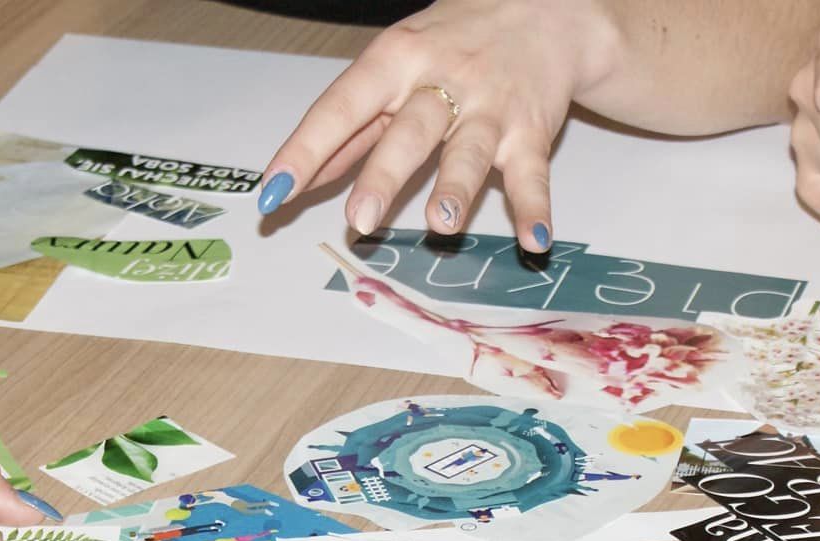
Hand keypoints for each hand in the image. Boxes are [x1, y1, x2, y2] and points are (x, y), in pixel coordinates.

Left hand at [256, 0, 616, 251]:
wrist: (546, 12)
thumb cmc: (452, 45)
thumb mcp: (393, 68)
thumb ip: (351, 129)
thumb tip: (301, 180)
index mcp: (395, 61)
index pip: (341, 107)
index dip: (305, 149)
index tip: (274, 191)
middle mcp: (442, 82)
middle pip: (409, 130)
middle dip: (384, 175)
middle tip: (358, 219)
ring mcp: (490, 108)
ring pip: (470, 149)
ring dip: (456, 187)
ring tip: (441, 224)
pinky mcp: (532, 131)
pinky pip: (534, 172)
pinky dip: (535, 206)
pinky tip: (534, 240)